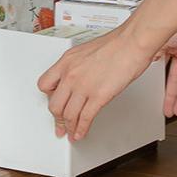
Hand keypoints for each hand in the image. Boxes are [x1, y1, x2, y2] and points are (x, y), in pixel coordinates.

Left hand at [37, 26, 153, 141]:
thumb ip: (76, 66)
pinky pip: (85, 118)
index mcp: (66, 62)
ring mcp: (83, 86)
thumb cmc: (115, 44)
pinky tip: (81, 133)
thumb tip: (75, 79)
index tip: (53, 103)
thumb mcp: (84, 51)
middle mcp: (71, 74)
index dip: (48, 97)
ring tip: (71, 133)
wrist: (131, 43)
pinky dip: (81, 130)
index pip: (44, 85)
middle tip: (59, 125)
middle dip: (57, 119)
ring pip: (68, 115)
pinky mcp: (98, 96)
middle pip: (54, 104)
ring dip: (69, 128)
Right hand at [162, 11, 176, 116]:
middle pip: (174, 76)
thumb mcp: (163, 36)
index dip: (157, 79)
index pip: (161, 65)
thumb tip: (141, 60)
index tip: (152, 89)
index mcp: (168, 40)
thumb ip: (152, 50)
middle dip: (170, 94)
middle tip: (165, 107)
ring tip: (175, 110)